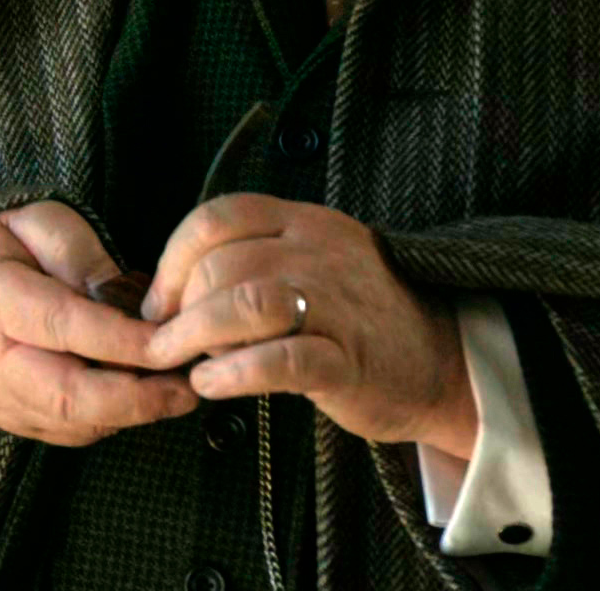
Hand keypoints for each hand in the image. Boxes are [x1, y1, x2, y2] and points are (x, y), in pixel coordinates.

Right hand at [0, 201, 198, 446]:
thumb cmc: (5, 252)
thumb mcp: (39, 223)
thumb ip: (81, 254)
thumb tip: (125, 300)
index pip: (64, 327)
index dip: (121, 341)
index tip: (170, 342)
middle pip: (68, 396)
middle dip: (135, 399)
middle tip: (186, 388)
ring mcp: (1, 399)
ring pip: (76, 423)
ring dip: (132, 413)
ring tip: (176, 390)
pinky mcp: (17, 422)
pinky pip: (73, 433)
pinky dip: (113, 419)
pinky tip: (141, 395)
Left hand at [139, 194, 477, 459]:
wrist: (440, 361)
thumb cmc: (356, 317)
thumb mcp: (309, 266)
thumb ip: (250, 264)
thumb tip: (168, 295)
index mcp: (304, 223)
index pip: (219, 216)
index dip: (173, 259)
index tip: (159, 302)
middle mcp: (319, 253)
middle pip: (223, 261)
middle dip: (179, 305)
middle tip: (165, 342)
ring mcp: (337, 304)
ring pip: (246, 301)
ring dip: (196, 333)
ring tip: (181, 362)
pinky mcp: (348, 361)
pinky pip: (279, 360)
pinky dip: (234, 371)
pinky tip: (211, 383)